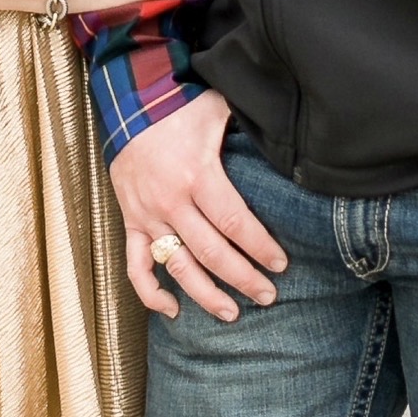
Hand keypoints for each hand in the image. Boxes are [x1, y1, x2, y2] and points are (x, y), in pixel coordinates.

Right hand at [109, 87, 286, 320]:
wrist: (130, 103)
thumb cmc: (181, 106)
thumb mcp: (219, 111)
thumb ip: (249, 128)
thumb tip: (288, 137)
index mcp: (198, 175)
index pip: (235, 222)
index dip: (260, 248)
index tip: (280, 265)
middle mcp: (172, 202)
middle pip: (212, 253)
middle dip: (243, 278)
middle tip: (267, 296)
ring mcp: (148, 215)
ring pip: (178, 267)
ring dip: (205, 295)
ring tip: (231, 313)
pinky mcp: (130, 221)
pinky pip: (136, 266)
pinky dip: (150, 292)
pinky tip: (171, 310)